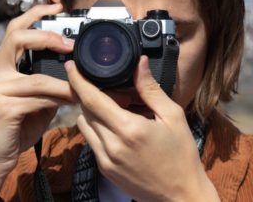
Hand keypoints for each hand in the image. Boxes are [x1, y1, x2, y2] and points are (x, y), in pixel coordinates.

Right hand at [0, 0, 77, 180]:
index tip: (57, 5)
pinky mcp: (2, 107)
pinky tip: (74, 99)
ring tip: (84, 80)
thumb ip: (48, 83)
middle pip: (17, 37)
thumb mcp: (34, 99)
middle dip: (47, 35)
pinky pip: (39, 97)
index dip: (36, 14)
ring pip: (38, 75)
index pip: (16, 30)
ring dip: (65, 80)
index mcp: (1, 66)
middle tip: (71, 43)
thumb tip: (74, 72)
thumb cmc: (17, 125)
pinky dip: (60, 97)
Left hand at [65, 56, 219, 201]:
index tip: (71, 66)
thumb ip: (150, 89)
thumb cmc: (181, 154)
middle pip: (85, 110)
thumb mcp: (172, 116)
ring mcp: (105, 160)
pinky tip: (116, 127)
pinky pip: (91, 141)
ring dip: (91, 111)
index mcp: (129, 129)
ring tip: (114, 109)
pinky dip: (96, 128)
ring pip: (84, 125)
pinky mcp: (105, 170)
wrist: (181, 195)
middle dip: (90, 94)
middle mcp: (112, 145)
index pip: (92, 99)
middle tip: (111, 89)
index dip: (78, 80)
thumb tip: (139, 63)